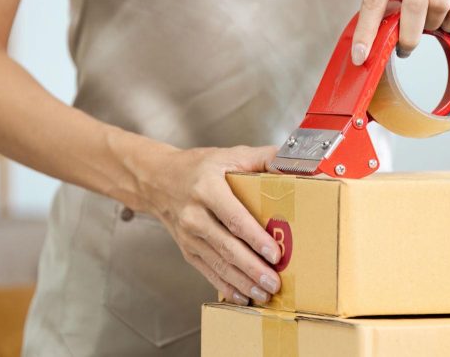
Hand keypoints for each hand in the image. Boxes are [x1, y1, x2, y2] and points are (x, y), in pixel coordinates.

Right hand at [137, 145, 281, 305]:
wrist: (157, 180)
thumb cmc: (198, 167)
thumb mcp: (229, 154)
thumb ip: (262, 157)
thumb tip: (292, 163)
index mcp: (206, 188)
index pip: (233, 217)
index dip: (254, 237)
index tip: (274, 254)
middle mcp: (194, 214)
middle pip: (226, 247)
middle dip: (252, 268)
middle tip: (274, 282)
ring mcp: (188, 236)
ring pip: (218, 264)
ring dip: (242, 282)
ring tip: (264, 293)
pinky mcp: (187, 250)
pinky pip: (208, 271)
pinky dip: (226, 286)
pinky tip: (243, 296)